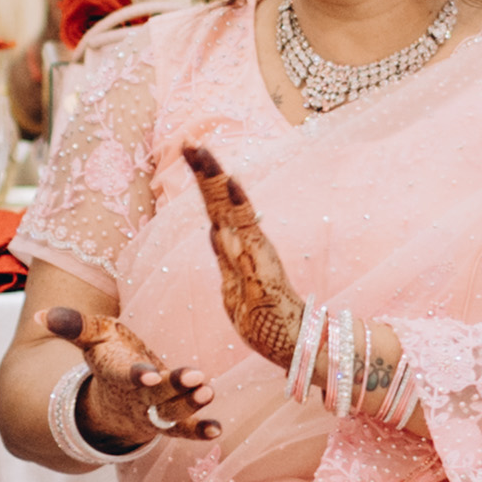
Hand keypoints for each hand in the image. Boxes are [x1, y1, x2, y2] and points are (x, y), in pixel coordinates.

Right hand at [40, 302, 216, 448]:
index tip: (148, 374)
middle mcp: (138, 398)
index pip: (126, 376)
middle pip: (156, 397)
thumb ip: (72, 326)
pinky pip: (185, 431)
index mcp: (118, 374)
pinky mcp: (172, 422)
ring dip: (191, 406)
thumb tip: (40, 315)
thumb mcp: (91, 338)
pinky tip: (216, 428)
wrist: (110, 402)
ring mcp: (155, 413)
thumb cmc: (107, 360)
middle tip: (196, 378)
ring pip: (173, 415)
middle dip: (175, 389)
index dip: (138, 376)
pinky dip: (199, 431)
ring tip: (208, 391)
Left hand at [175, 141, 304, 373]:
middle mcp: (245, 242)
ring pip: (230, 209)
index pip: (215, 205)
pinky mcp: (261, 264)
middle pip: (220, 200)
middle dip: (205, 170)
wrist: (292, 342)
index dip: (203, 179)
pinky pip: (247, 230)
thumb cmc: (265, 316)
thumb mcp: (233, 285)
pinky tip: (230, 182)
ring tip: (202, 152)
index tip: (189, 150)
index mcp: (236, 246)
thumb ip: (226, 256)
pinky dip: (238, 205)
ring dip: (215, 180)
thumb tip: (215, 230)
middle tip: (189, 140)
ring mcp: (254, 251)